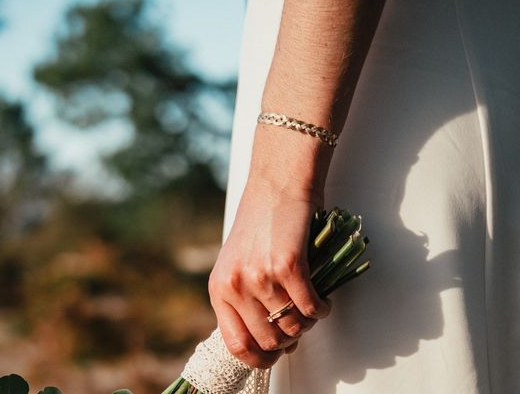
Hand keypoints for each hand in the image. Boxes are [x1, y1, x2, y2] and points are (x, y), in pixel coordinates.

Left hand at [208, 177, 330, 368]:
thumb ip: (243, 297)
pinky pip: (312, 307)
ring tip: (311, 306)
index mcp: (219, 287)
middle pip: (269, 341)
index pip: (235, 345)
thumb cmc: (261, 221)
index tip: (275, 355)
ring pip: (293, 326)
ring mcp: (261, 276)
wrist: (277, 183)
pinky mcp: (289, 265)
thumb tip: (267, 337)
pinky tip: (323, 299)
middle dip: (289, 340)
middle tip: (300, 325)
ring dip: (308, 322)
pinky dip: (323, 308)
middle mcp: (236, 285)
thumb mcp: (237, 262)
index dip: (259, 359)